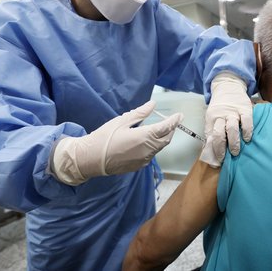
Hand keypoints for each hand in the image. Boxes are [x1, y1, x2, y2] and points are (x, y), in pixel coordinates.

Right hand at [50, 100, 181, 185]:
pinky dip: (154, 147)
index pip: (166, 127)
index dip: (174, 121)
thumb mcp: (122, 121)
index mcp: (145, 136)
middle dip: (170, 130)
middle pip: (166, 139)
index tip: (180, 115)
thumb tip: (152, 105)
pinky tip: (147, 142)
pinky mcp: (139, 166)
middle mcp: (148, 150)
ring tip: (159, 130)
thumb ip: (140, 113)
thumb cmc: (105, 137)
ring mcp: (144, 160)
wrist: (91, 159)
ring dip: (162, 139)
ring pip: (159, 148)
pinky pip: (151, 155)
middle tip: (171, 122)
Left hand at [200, 72, 252, 167]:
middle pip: (219, 133)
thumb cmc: (220, 107)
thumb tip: (208, 152)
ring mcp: (233, 112)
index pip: (210, 136)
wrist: (228, 86)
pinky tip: (247, 139)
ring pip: (231, 128)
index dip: (213, 150)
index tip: (217, 161)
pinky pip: (246, 121)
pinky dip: (247, 131)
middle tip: (225, 158)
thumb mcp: (212, 117)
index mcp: (211, 118)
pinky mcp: (245, 109)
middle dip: (221, 148)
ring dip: (233, 142)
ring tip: (235, 152)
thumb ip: (211, 132)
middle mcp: (221, 115)